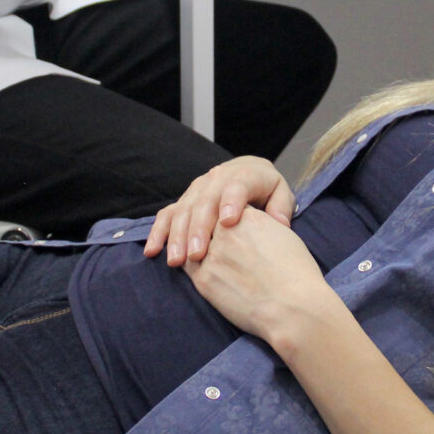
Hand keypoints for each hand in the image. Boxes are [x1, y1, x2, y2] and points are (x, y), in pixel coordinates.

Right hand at [144, 156, 295, 266]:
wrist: (250, 176)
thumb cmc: (268, 193)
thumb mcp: (281, 194)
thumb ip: (281, 207)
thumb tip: (278, 223)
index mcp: (245, 173)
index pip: (237, 185)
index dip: (232, 201)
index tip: (229, 222)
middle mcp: (217, 177)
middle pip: (205, 200)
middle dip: (199, 228)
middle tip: (198, 255)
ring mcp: (198, 189)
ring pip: (184, 209)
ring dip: (178, 235)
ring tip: (177, 260)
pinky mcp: (185, 200)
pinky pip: (168, 214)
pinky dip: (158, 232)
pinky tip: (152, 251)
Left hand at [182, 207, 336, 343]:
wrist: (292, 307)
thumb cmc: (296, 275)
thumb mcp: (283, 236)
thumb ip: (260, 227)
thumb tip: (251, 232)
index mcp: (247, 216)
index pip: (226, 209)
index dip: (227, 219)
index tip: (231, 230)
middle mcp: (226, 230)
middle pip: (207, 224)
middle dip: (209, 233)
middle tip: (218, 246)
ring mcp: (211, 254)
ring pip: (192, 243)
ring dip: (196, 248)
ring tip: (211, 260)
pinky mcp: (203, 280)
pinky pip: (188, 266)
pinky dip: (192, 266)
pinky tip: (205, 272)